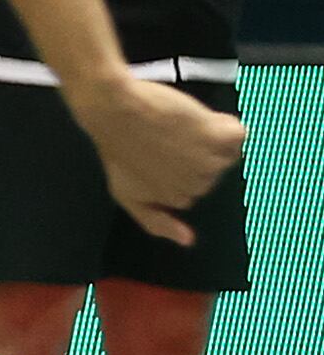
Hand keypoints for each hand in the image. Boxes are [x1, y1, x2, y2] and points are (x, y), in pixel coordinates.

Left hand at [70, 73, 245, 245]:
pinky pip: (239, 134)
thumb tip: (188, 241)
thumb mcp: (127, 193)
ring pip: (228, 150)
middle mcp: (199, 186)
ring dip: (210, 135)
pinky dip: (224, 124)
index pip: (199, 182)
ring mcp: (211, 164)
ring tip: (179, 128)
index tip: (164, 151)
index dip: (183, 161)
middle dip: (197, 150)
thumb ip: (156, 221)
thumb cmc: (118, 148)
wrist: (116, 112)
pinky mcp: (219, 139)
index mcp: (180, 198)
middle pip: (216, 166)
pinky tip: (196, 121)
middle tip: (168, 138)